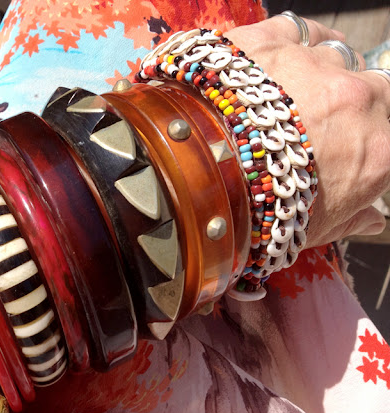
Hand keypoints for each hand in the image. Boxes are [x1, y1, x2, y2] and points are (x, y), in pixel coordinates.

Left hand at [225, 17, 389, 247]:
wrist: (197, 178)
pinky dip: (293, 38)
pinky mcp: (268, 42)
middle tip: (309, 124)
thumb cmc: (254, 217)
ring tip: (289, 92)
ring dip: (318, 72)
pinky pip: (296, 28)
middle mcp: (357, 99)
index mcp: (377, 150)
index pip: (388, 132)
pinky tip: (283, 52)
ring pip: (334, 55)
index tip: (340, 146)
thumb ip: (350, 217)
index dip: (363, 138)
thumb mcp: (310, 231)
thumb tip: (371, 218)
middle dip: (346, 104)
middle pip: (370, 89)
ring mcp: (313, 65)